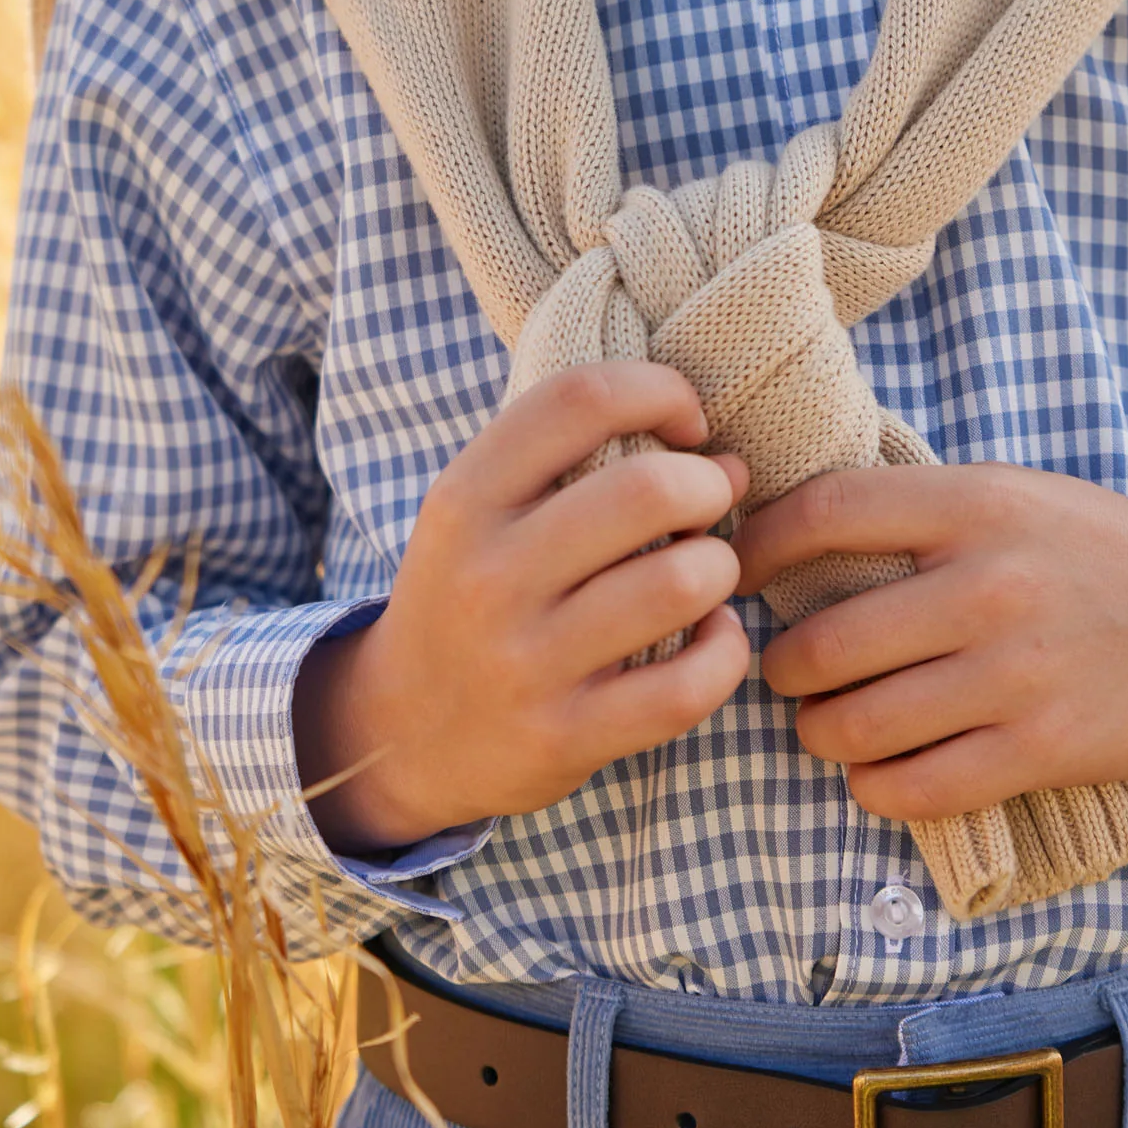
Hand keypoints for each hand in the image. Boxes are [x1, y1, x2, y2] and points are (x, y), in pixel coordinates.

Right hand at [293, 363, 750, 850]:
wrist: (402, 733)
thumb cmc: (470, 595)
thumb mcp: (479, 512)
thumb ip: (573, 462)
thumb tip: (724, 457)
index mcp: (466, 499)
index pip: (581, 399)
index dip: (659, 391)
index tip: (685, 424)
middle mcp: (489, 576)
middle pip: (647, 490)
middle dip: (706, 486)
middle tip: (706, 504)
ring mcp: (525, 662)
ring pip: (679, 584)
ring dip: (720, 568)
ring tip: (708, 573)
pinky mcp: (565, 736)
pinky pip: (687, 686)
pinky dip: (725, 652)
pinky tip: (712, 637)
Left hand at [736, 464, 1127, 823]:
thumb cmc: (1097, 550)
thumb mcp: (1013, 494)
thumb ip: (918, 510)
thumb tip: (789, 529)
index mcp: (977, 504)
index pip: (824, 514)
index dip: (757, 547)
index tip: (738, 570)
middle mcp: (990, 586)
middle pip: (823, 641)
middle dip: (780, 666)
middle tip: (783, 669)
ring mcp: (1016, 675)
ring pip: (858, 725)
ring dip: (818, 732)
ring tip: (823, 722)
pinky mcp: (1041, 749)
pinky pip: (916, 788)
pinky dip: (874, 786)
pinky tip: (876, 769)